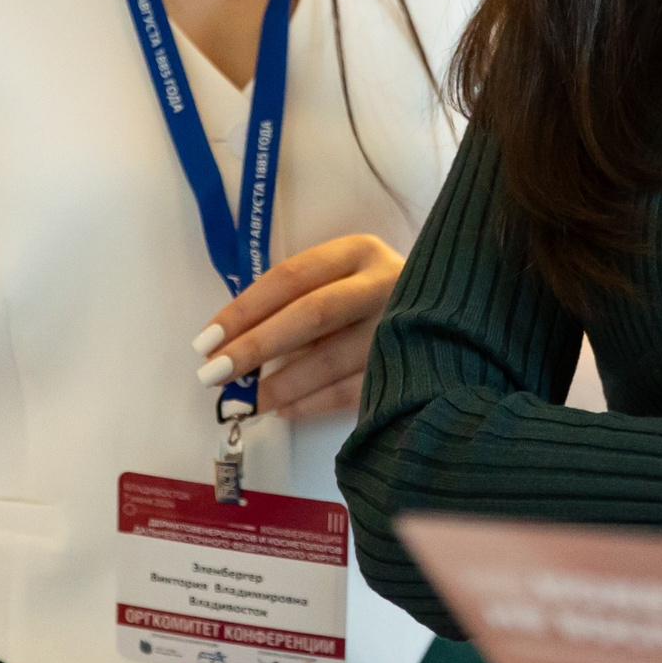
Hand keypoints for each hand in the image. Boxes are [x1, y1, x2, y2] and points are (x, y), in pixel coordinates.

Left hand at [192, 232, 402, 418]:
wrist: (455, 320)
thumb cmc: (377, 298)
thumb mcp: (345, 279)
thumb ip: (301, 300)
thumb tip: (234, 343)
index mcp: (359, 252)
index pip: (290, 276)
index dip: (244, 308)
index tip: (206, 339)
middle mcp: (384, 283)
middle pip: (311, 314)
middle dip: (257, 346)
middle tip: (214, 374)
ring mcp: (402, 327)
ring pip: (332, 358)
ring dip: (282, 384)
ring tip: (247, 402)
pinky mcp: (413, 367)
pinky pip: (353, 391)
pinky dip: (313, 403)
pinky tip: (284, 411)